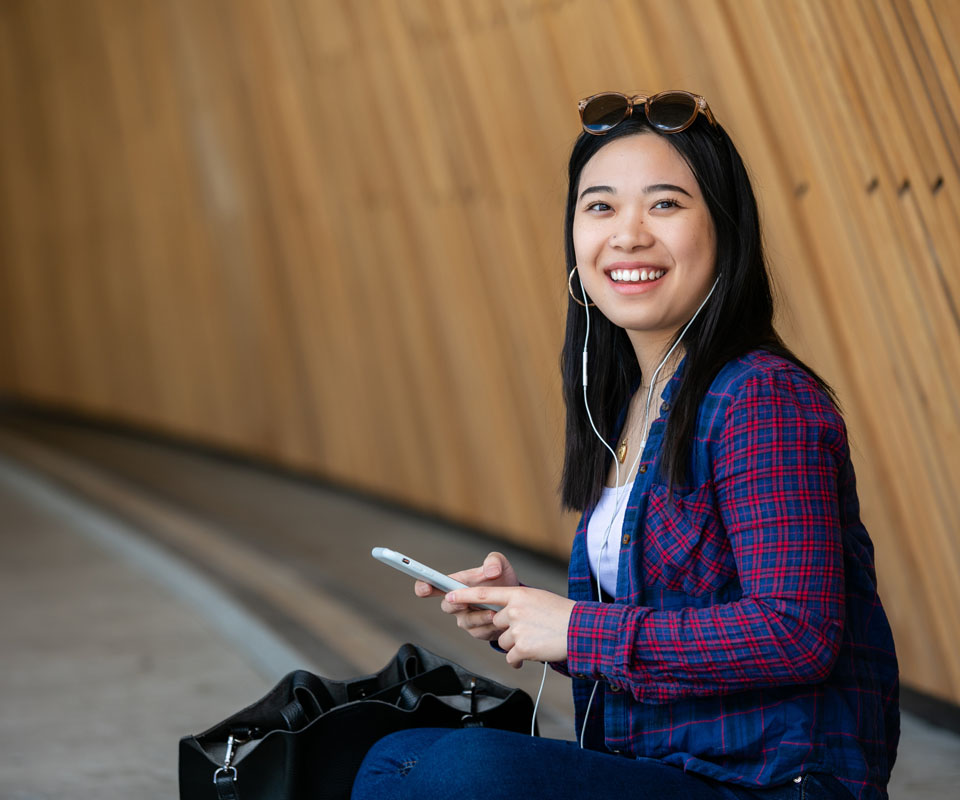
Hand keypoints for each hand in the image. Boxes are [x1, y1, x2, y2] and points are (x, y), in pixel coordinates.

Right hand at [414, 552, 519, 641]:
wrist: (516, 600)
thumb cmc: (501, 579)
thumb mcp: (500, 564)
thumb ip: (494, 561)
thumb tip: (490, 571)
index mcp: (456, 583)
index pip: (433, 585)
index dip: (424, 586)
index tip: (424, 587)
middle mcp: (457, 602)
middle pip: (447, 606)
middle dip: (455, 605)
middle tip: (464, 602)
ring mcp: (466, 617)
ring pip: (465, 621)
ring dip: (478, 617)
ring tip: (492, 612)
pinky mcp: (477, 630)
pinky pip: (479, 632)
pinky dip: (489, 626)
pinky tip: (499, 620)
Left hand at [444, 585, 574, 668]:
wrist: (580, 631)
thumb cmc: (562, 615)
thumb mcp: (538, 599)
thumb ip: (517, 604)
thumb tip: (503, 616)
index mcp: (518, 594)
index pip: (484, 593)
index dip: (464, 595)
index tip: (449, 596)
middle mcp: (514, 610)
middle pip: (496, 623)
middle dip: (509, 629)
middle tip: (531, 629)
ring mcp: (517, 629)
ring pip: (503, 641)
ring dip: (516, 645)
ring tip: (537, 640)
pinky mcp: (521, 648)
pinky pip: (510, 657)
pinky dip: (518, 660)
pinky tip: (534, 653)